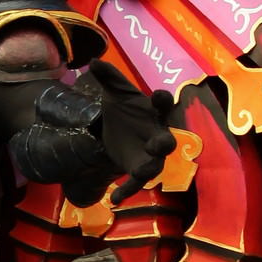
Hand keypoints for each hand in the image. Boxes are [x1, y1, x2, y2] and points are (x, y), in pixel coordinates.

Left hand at [88, 62, 175, 203]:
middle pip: (166, 140)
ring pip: (155, 165)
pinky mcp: (137, 169)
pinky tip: (114, 199)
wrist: (116, 129)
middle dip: (164, 142)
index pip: (163, 104)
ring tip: (141, 172)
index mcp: (154, 111)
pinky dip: (127, 191)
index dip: (163, 100)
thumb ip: (109, 78)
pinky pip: (136, 183)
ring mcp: (149, 155)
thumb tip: (94, 61)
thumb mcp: (115, 93)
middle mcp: (157, 134)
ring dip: (149, 168)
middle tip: (161, 144)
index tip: (159, 95)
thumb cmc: (124, 108)